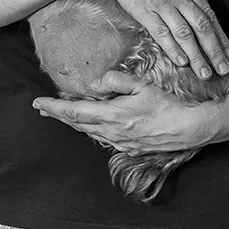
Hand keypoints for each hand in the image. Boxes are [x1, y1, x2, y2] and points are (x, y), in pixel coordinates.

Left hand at [32, 72, 228, 150]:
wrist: (190, 128)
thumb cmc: (168, 105)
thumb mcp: (141, 85)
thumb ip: (116, 80)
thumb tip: (95, 83)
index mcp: (113, 115)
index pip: (75, 112)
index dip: (55, 108)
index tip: (38, 103)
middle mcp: (113, 133)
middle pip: (78, 125)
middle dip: (59, 116)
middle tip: (43, 109)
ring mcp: (122, 143)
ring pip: (91, 133)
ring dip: (76, 124)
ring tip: (64, 116)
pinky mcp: (131, 149)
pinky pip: (106, 139)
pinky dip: (94, 131)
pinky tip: (93, 126)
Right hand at [94, 0, 228, 80]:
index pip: (210, 16)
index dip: (221, 37)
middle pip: (203, 27)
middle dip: (215, 51)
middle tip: (224, 70)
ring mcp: (162, 2)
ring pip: (186, 33)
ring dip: (197, 56)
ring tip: (205, 73)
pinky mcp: (144, 8)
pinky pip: (162, 32)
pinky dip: (173, 48)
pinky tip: (181, 62)